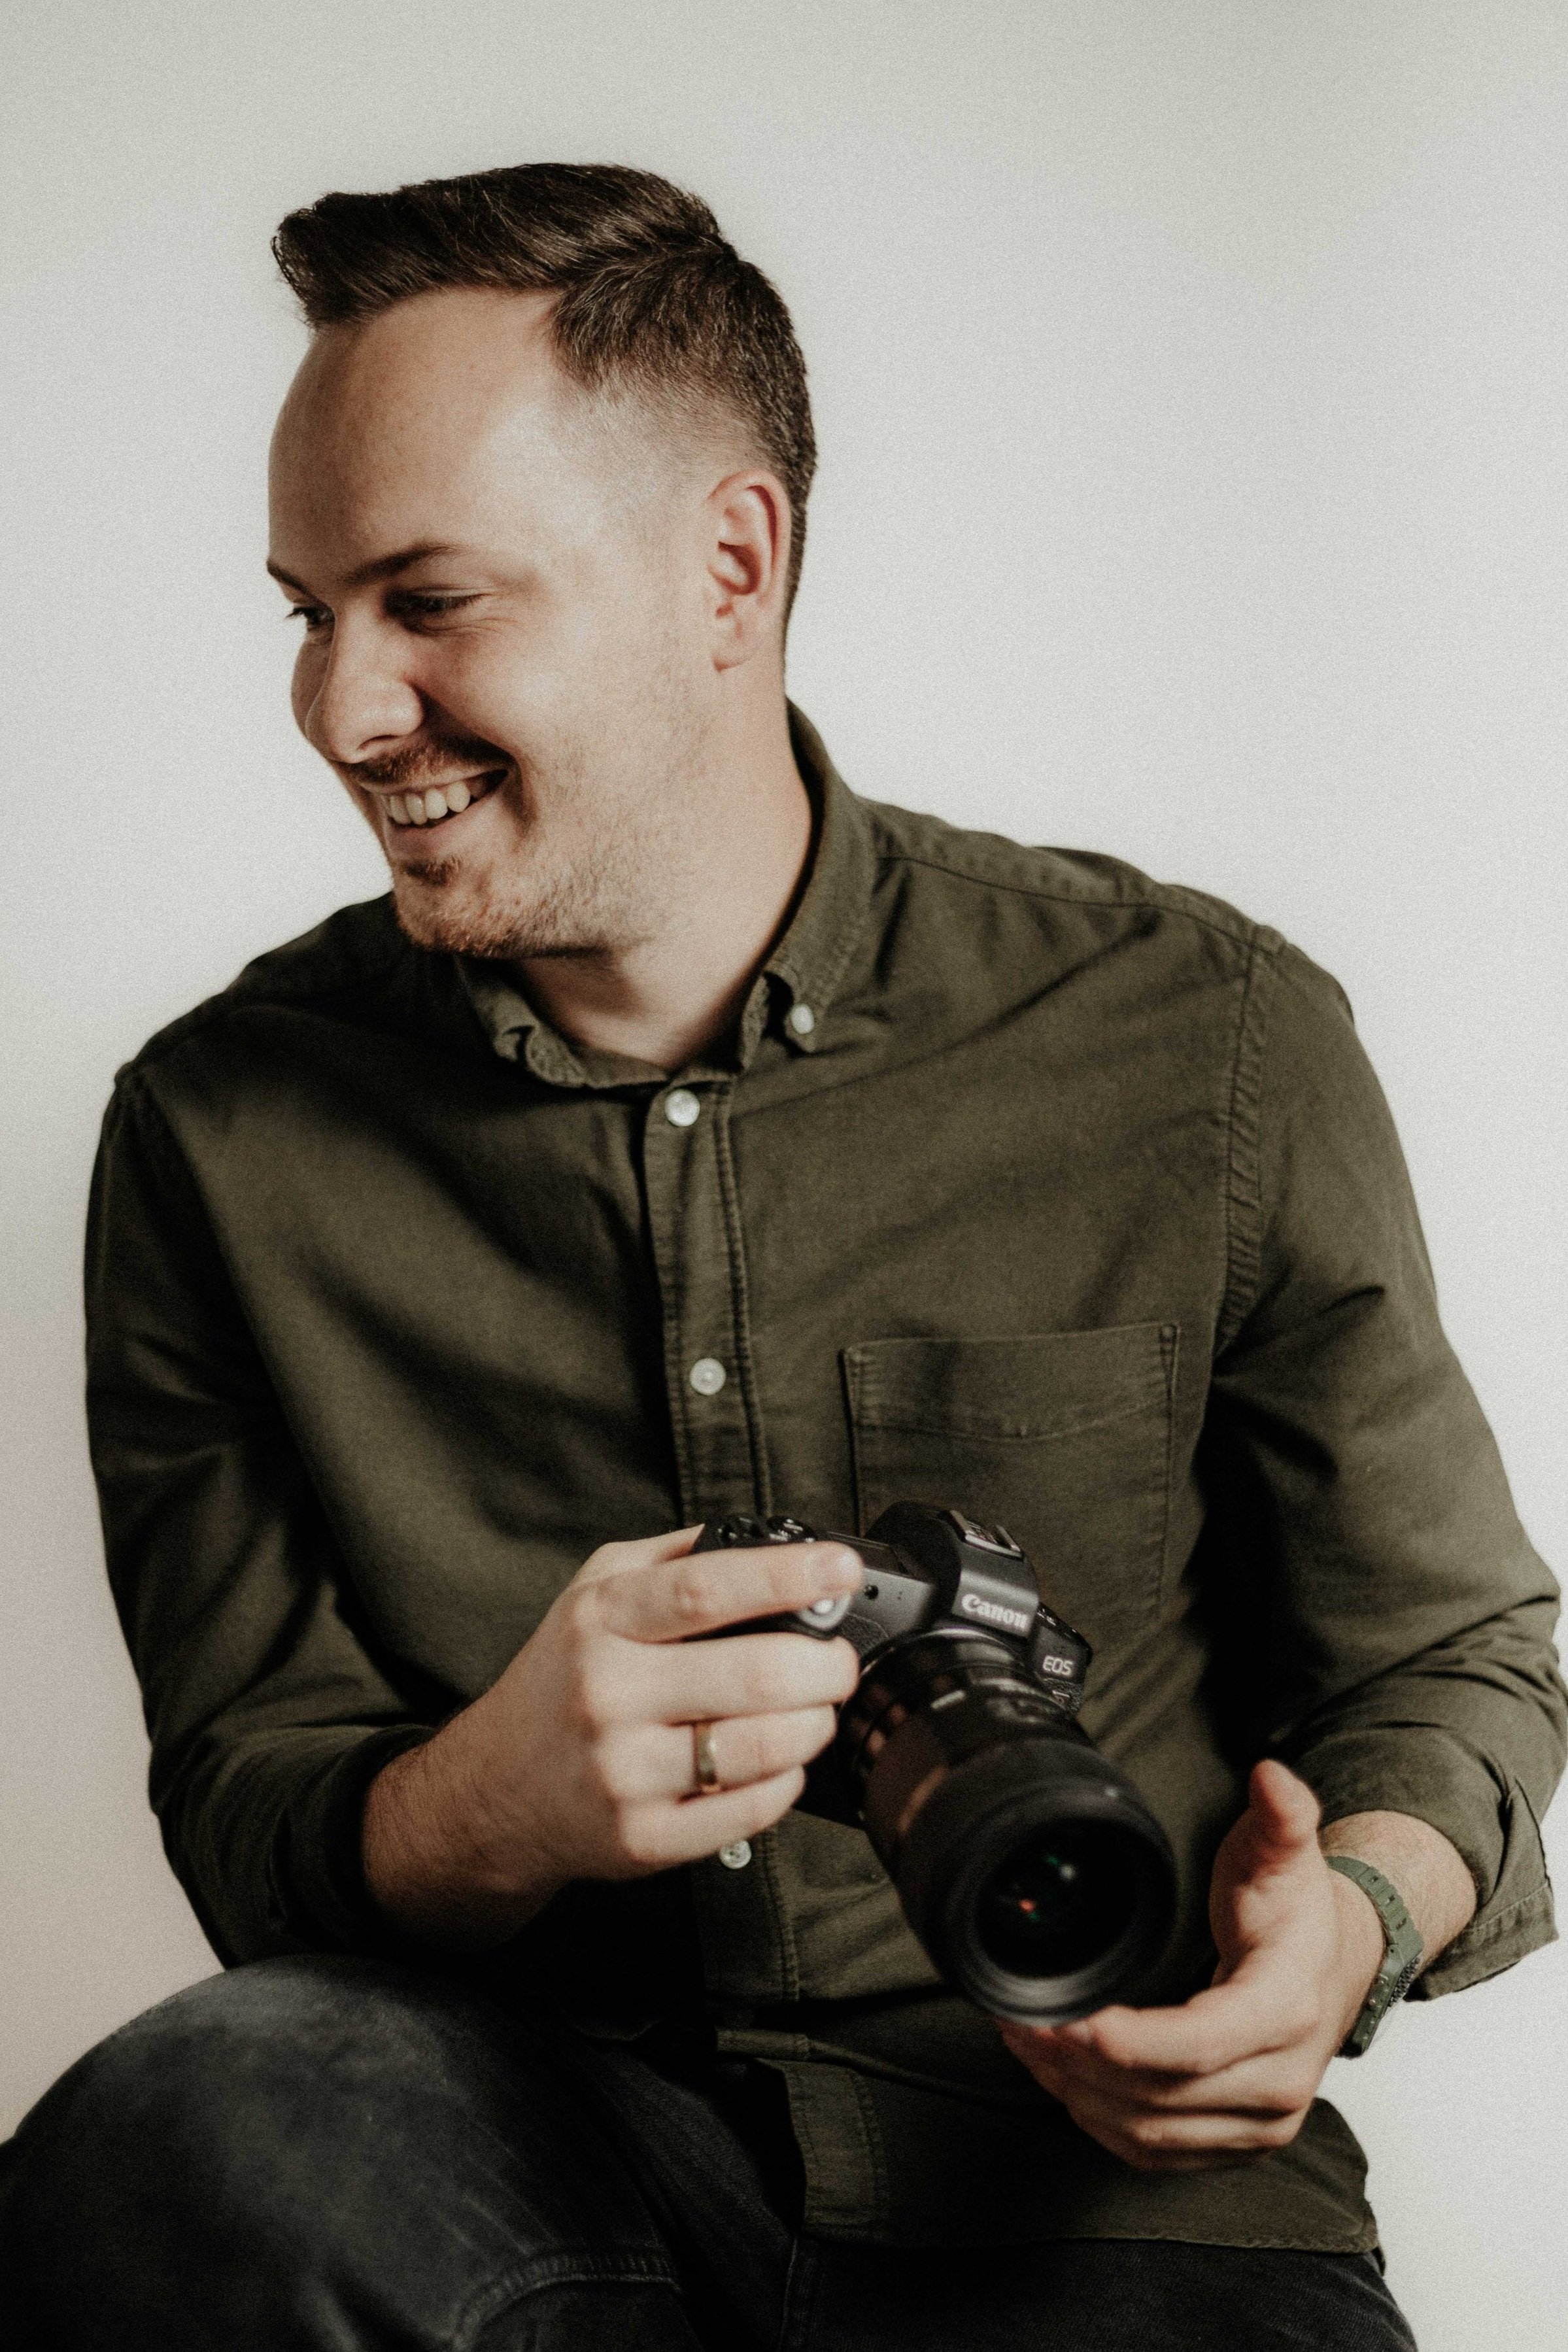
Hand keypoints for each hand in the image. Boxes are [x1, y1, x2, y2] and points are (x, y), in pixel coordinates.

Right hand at [363, 1525, 860, 1944]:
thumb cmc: (559, 1680)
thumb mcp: (592, 1593)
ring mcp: (624, 1772)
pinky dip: (786, 1782)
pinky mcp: (643, 1838)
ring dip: (814, 1724)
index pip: (703, 1591)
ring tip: (814, 1710)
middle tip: (838, 1661)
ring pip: (761, 1748)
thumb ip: (673, 1560)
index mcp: (600, 1621)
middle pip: (752, 1674)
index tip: (838, 1568)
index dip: (785, 1576)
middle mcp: (607, 1693)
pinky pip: (749, 1811)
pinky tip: (778, 1763)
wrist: (493, 1789)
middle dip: (824, 1665)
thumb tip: (770, 1541)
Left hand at [998, 1760, 1385, 2170]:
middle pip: (1160, 2095)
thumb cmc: (1300, 1913)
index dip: (1124, 2039)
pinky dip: (1099, 2122)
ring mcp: (1260, 2123)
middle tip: (1018, 2017)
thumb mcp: (1287, 1853)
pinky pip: (1154, 2152)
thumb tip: (1270, 1776)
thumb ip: (1280, 1813)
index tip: (1064, 2014)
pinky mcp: (1233, 2144)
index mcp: (1286, 2011)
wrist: (1337, 1967)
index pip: (1195, 2045)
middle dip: (1078, 2063)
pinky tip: (1063, 2080)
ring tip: (1026, 2040)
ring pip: (1149, 2132)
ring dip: (1076, 2094)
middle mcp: (1280, 2083)